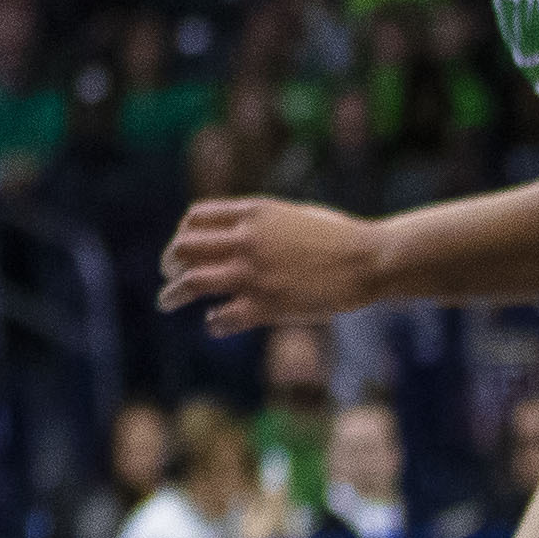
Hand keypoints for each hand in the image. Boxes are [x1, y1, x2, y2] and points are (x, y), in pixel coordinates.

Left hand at [158, 195, 384, 331]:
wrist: (372, 259)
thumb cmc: (339, 236)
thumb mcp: (291, 214)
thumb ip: (259, 221)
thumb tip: (233, 230)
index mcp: (252, 213)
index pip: (195, 218)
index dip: (183, 234)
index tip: (183, 248)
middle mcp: (245, 239)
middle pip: (184, 247)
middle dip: (170, 262)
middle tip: (169, 275)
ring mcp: (254, 273)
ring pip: (193, 282)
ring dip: (174, 293)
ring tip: (166, 302)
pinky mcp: (268, 304)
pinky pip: (224, 316)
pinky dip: (214, 322)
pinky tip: (215, 324)